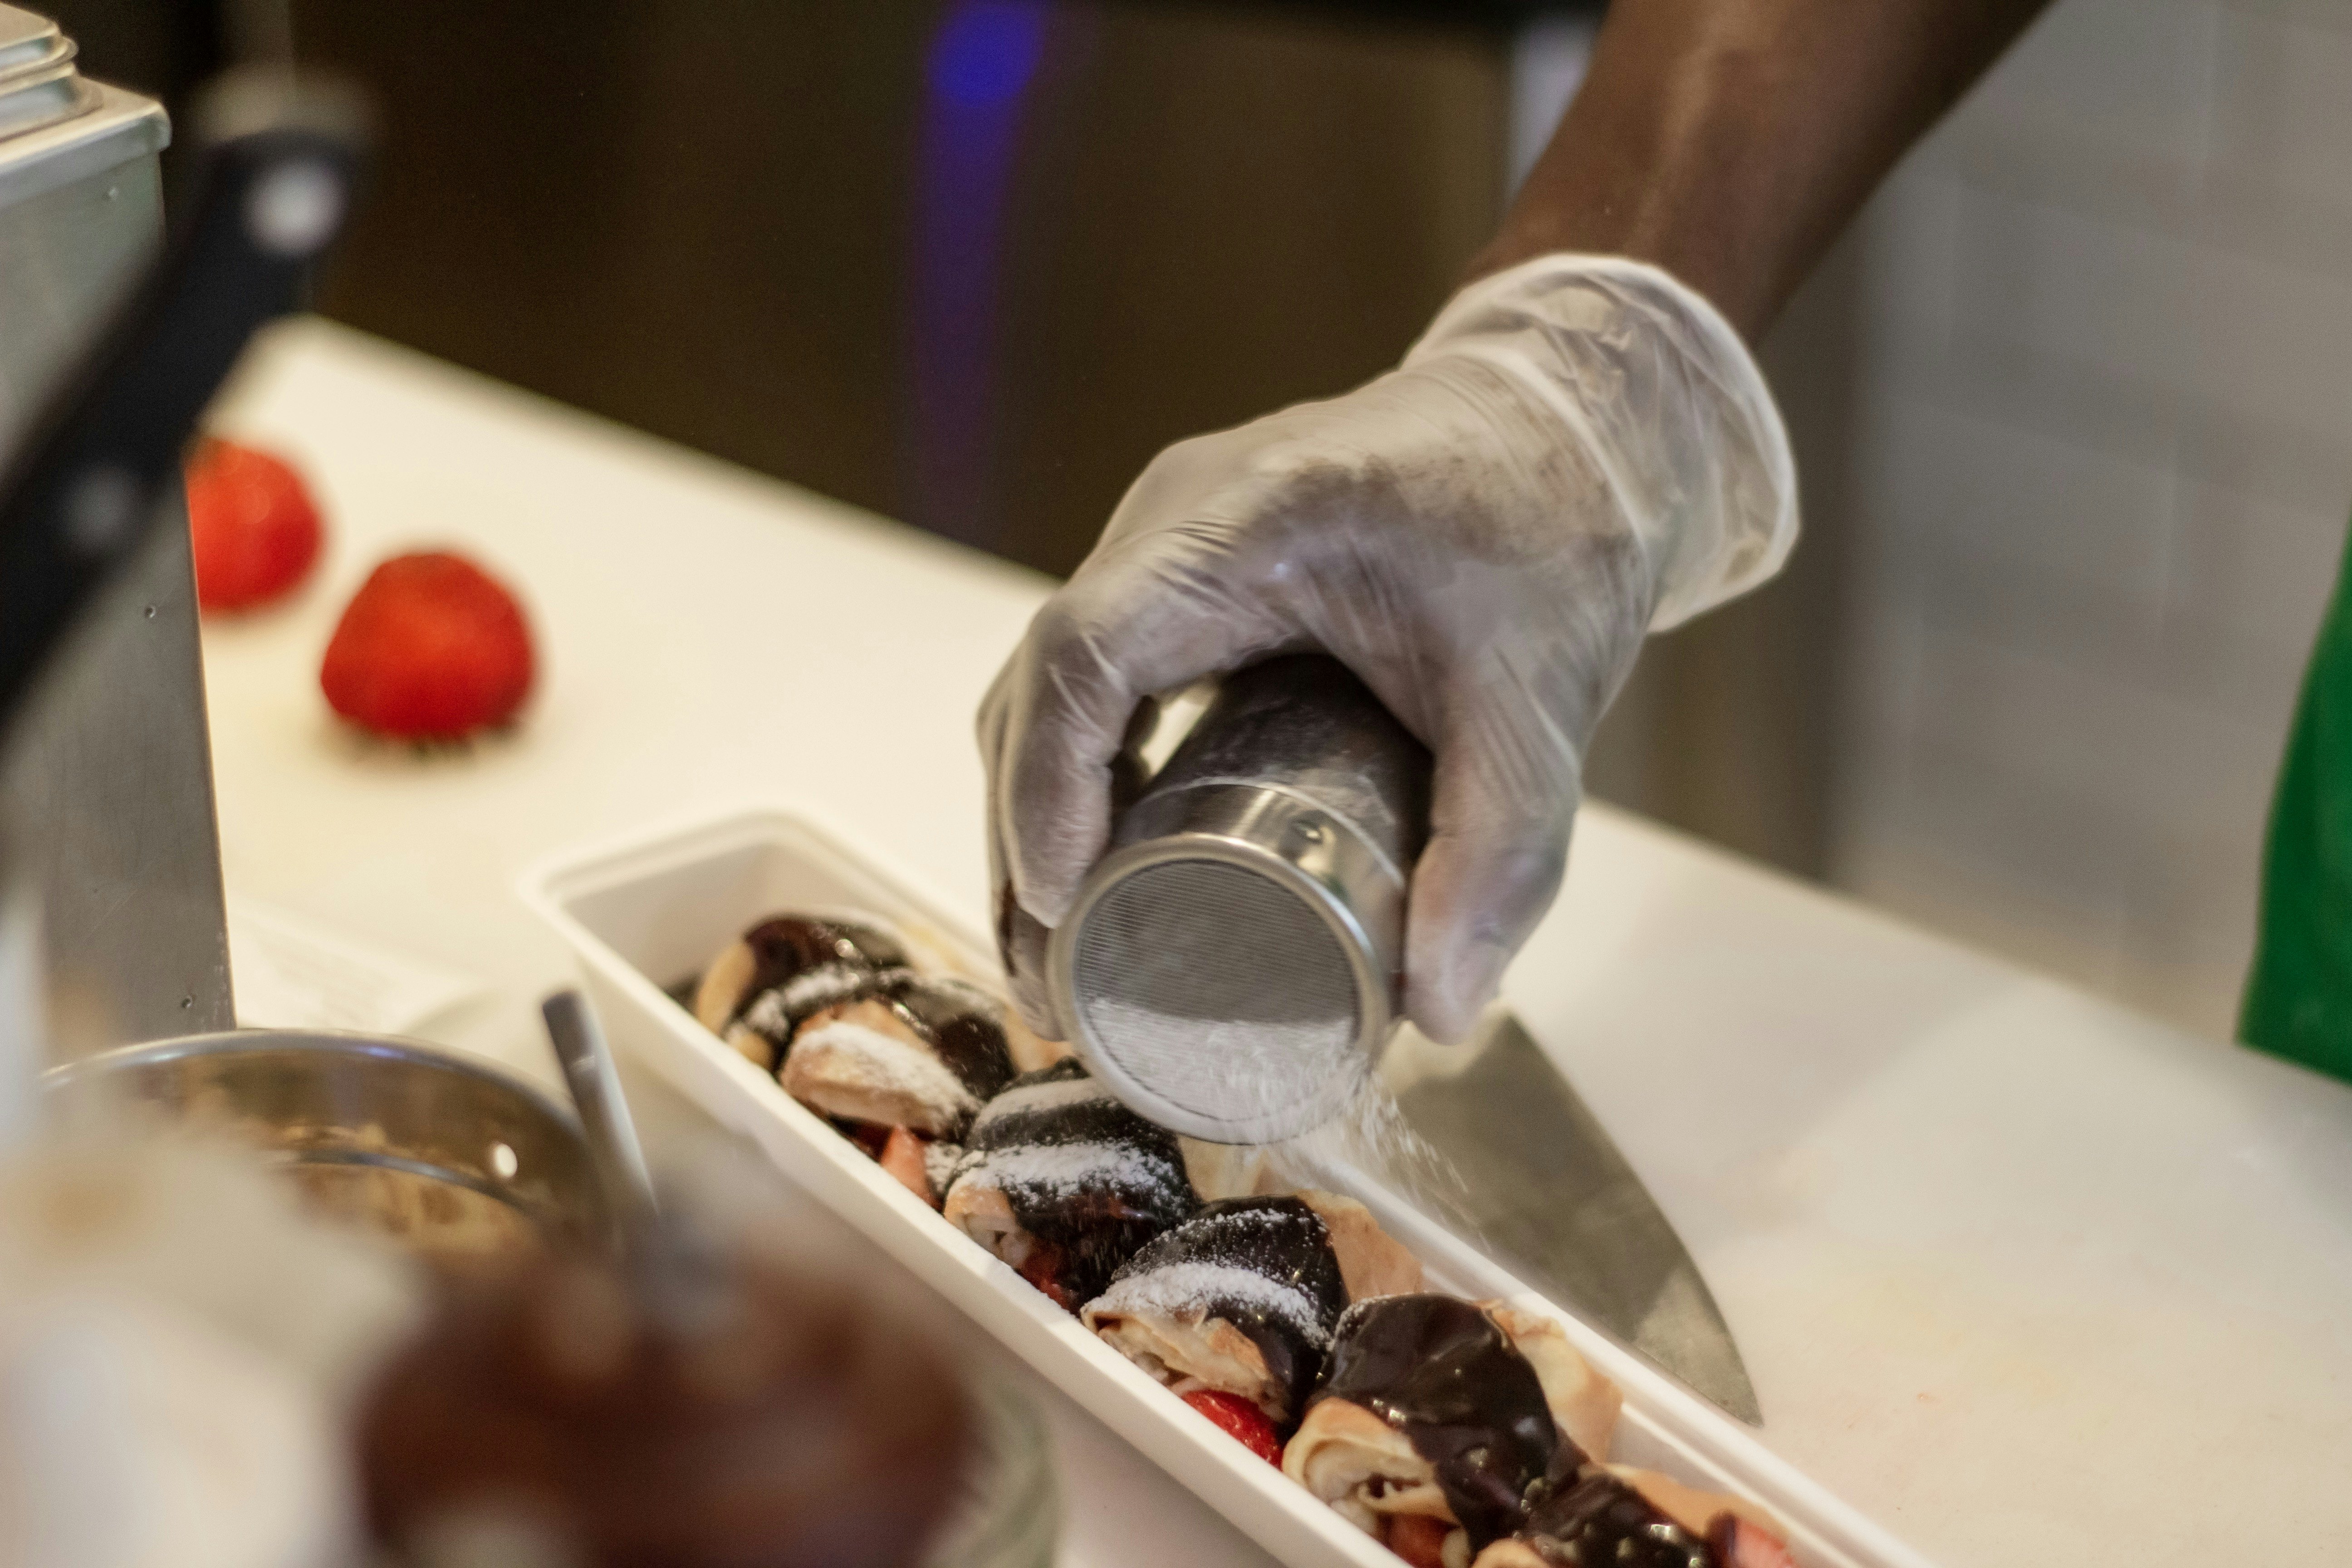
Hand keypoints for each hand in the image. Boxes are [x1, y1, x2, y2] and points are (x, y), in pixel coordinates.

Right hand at [979, 255, 1794, 1042]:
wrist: (1574, 417)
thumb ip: (1504, 850)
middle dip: (1025, 840)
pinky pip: (1096, 681)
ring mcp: (1168, 540)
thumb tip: (1438, 1009)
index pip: (1087, 648)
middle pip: (1040, 683)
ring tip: (1057, 958)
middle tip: (1051, 984)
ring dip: (1036, 819)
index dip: (1050, 784)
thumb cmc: (1553, 521)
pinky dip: (1079, 780)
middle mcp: (1177, 517)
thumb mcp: (1542, 693)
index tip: (1060, 906)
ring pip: (1050, 687)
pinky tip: (1094, 874)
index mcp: (1248, 518)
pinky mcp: (1185, 576)